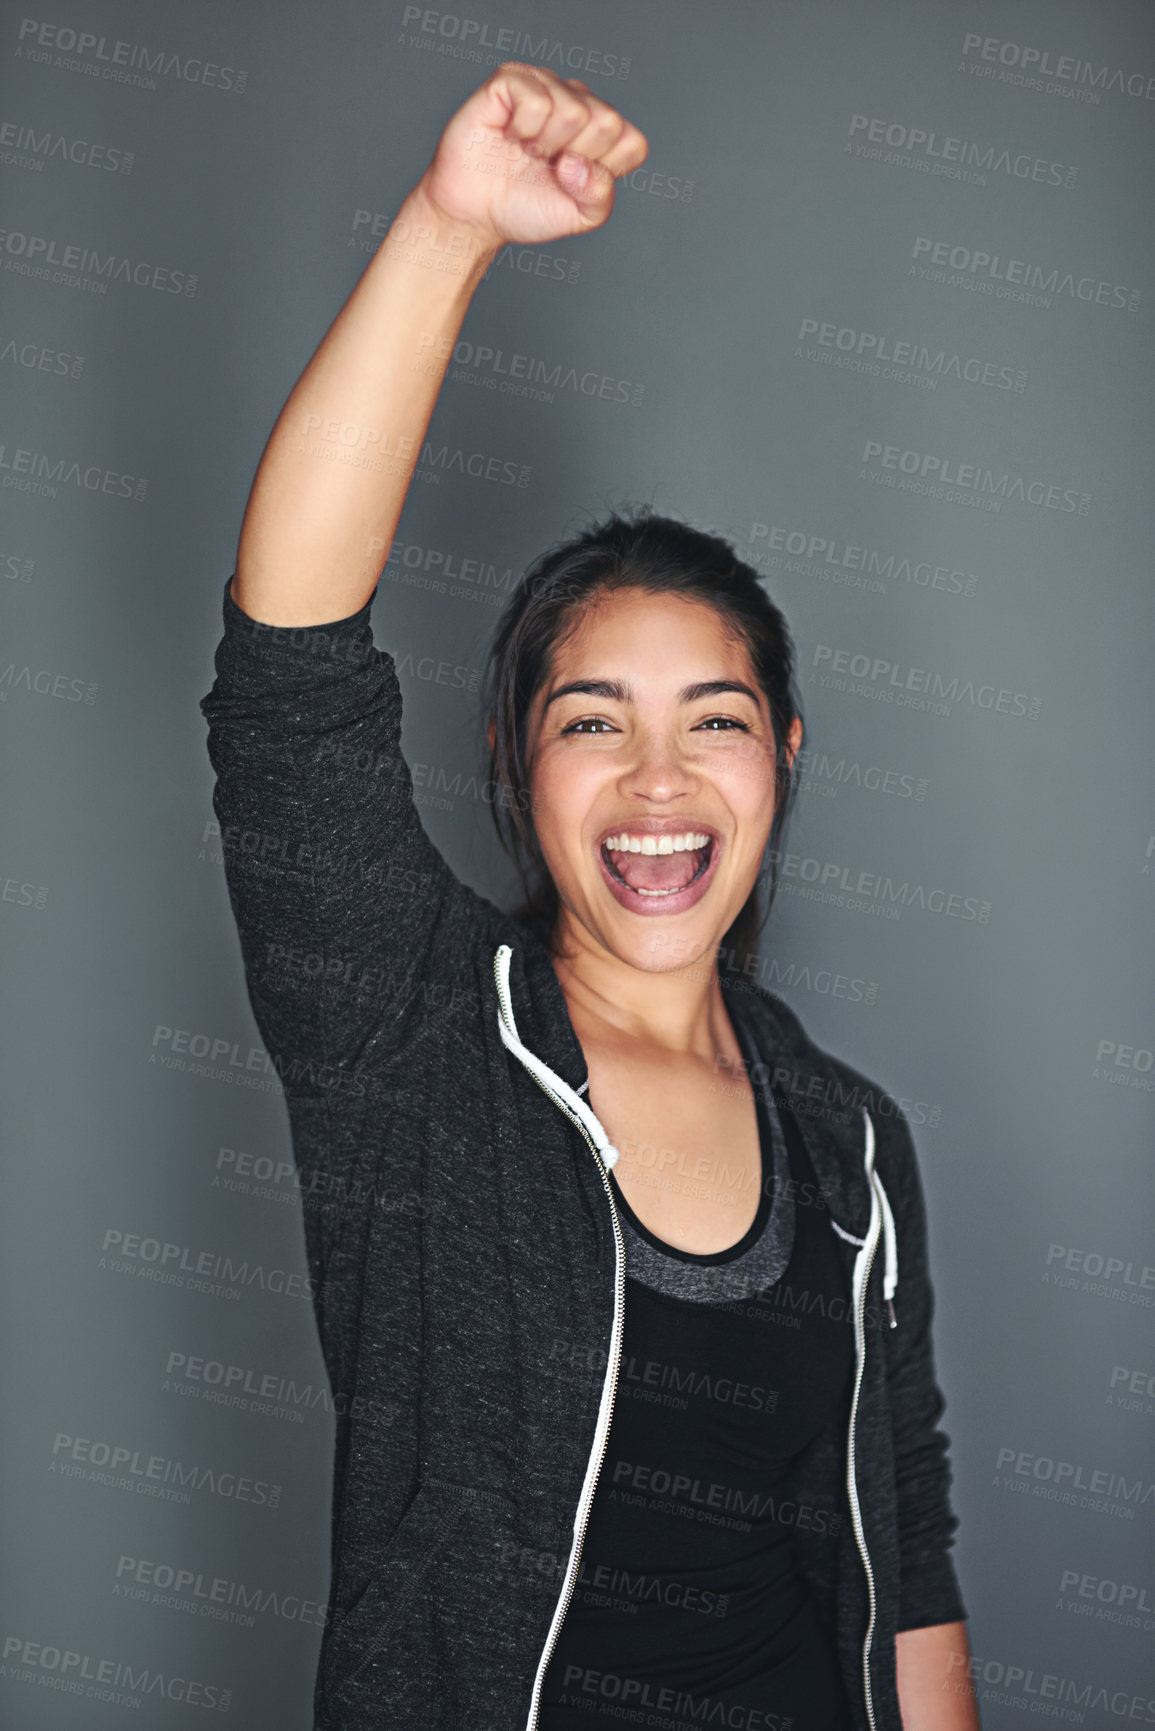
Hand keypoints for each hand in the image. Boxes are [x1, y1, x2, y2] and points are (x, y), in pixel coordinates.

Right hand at [417, 61, 647, 247]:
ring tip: (527, 150)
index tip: (573, 181)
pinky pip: (537, 101)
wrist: (475, 213)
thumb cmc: (525, 207)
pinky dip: (523, 130)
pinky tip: (511, 134)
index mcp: (600, 131)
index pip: (632, 143)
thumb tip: (578, 163)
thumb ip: (600, 196)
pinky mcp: (512, 79)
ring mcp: (546, 85)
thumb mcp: (578, 217)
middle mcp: (578, 100)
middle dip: (576, 158)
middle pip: (608, 123)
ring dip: (545, 146)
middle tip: (546, 165)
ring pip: (574, 110)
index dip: (602, 172)